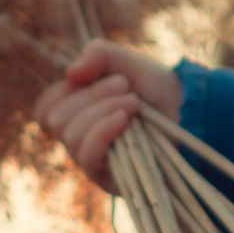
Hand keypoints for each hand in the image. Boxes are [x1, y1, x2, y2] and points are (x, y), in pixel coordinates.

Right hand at [34, 41, 181, 191]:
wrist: (189, 112)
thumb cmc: (155, 89)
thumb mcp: (126, 63)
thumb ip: (98, 55)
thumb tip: (70, 72)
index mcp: (76, 113)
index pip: (44, 110)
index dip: (62, 92)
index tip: (91, 77)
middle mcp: (79, 139)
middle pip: (56, 120)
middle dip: (91, 96)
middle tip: (124, 85)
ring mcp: (93, 160)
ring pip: (71, 136)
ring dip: (102, 111)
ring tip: (133, 101)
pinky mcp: (108, 178)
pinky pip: (88, 156)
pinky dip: (102, 131)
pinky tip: (124, 119)